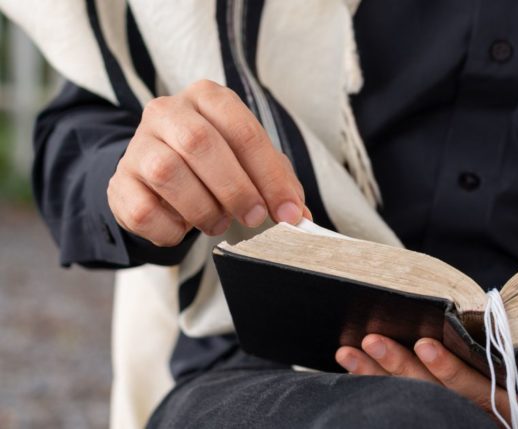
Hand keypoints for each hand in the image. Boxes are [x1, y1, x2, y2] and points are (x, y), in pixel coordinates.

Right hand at [108, 80, 308, 245]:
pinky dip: (171, 228)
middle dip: (236, 188)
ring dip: (203, 208)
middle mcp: (168, 112)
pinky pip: (143, 209)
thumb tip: (300, 215)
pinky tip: (183, 227)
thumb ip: (278, 185)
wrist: (159, 178)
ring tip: (218, 222)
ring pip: (166, 173)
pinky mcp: (119, 182)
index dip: (270, 176)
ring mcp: (138, 145)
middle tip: (255, 217)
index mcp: (208, 98)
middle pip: (200, 143)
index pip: (243, 131)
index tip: (288, 211)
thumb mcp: (251, 165)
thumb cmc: (216, 167)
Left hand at [335, 328, 517, 428]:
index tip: (423, 346)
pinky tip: (358, 364)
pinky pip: (420, 402)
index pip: (484, 399)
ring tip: (345, 353)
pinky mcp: (463, 417)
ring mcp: (473, 426)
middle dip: (400, 375)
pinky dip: (389, 383)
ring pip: (421, 405)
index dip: (452, 375)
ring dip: (382, 379)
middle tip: (363, 344)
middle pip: (439, 403)